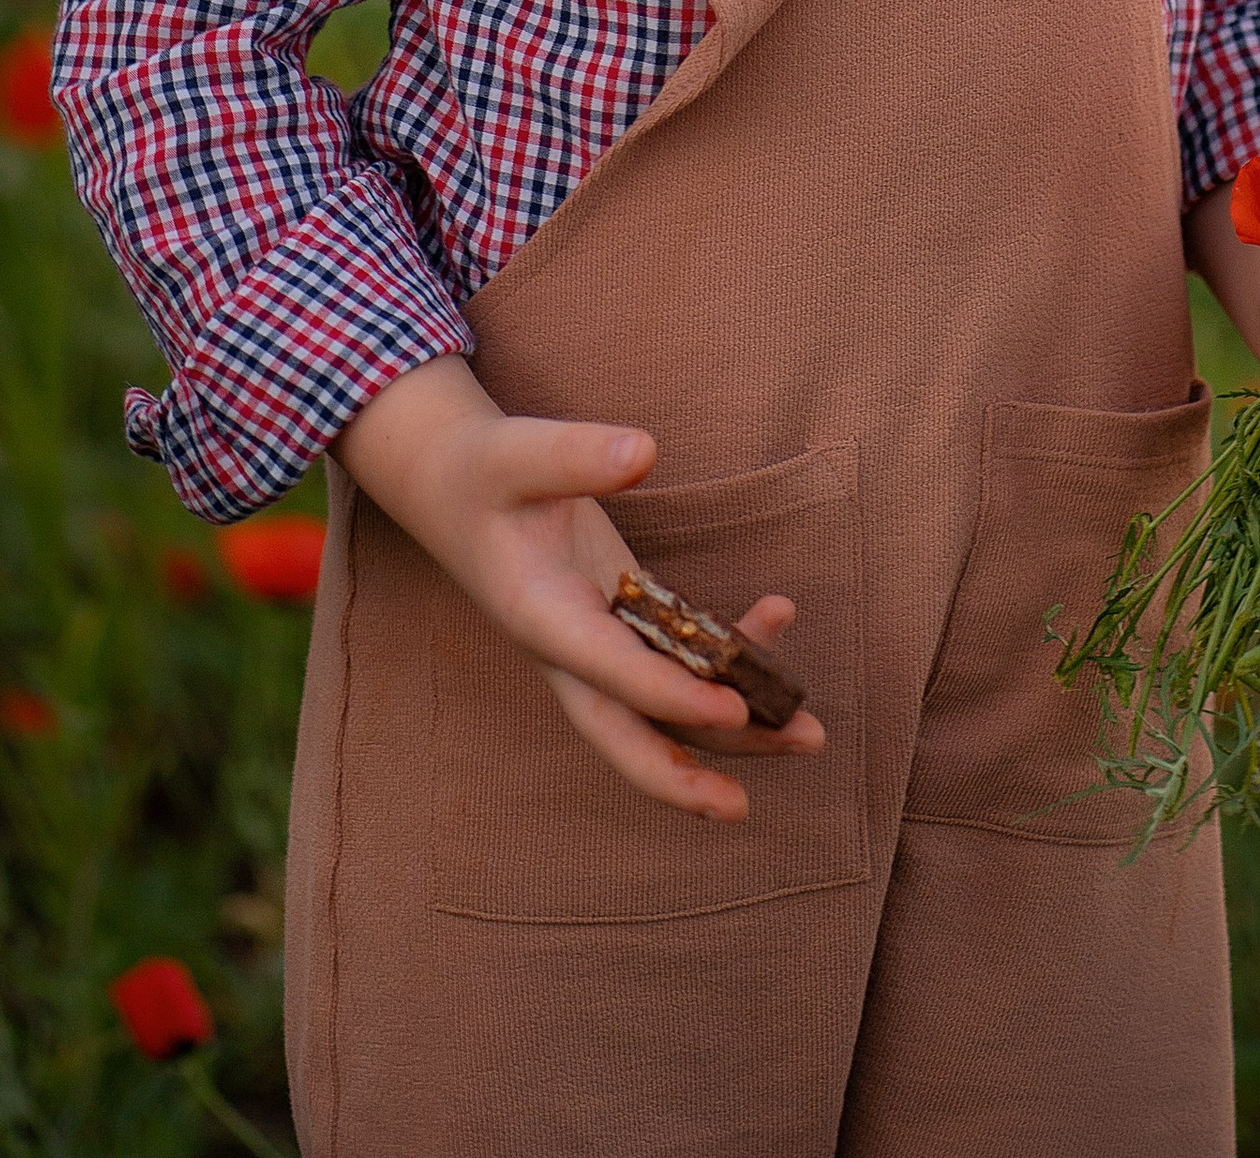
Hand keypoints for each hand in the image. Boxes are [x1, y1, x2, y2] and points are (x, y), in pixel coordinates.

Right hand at [334, 354, 825, 818]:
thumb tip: (643, 451)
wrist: (452, 481)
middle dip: (685, 774)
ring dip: (733, 725)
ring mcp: (596, 640)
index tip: (734, 708)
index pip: (610, 671)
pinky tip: (778, 614)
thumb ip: (576, 455)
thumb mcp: (518, 452)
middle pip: (627, 733)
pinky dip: (728, 647)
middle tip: (743, 808)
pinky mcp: (621, 618)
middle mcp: (569, 648)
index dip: (671, 694)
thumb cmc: (484, 469)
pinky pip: (678, 654)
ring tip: (806, 731)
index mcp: (541, 617)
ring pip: (664, 705)